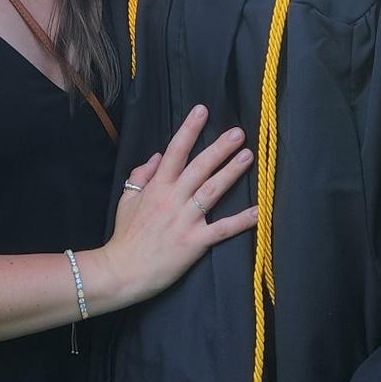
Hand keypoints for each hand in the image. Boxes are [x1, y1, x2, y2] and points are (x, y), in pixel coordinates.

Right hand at [97, 105, 256, 306]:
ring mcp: (185, 220)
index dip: (189, 130)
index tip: (202, 111)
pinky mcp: (195, 242)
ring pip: (212, 190)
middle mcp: (172, 199)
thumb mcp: (127, 199)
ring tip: (248, 156)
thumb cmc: (125, 236)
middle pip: (199, 167)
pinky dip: (241, 221)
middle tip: (239, 133)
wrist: (123, 270)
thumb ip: (141, 175)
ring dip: (231, 172)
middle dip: (219, 148)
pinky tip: (258, 211)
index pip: (175, 151)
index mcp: (156, 187)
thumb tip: (158, 155)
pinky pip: (221, 229)